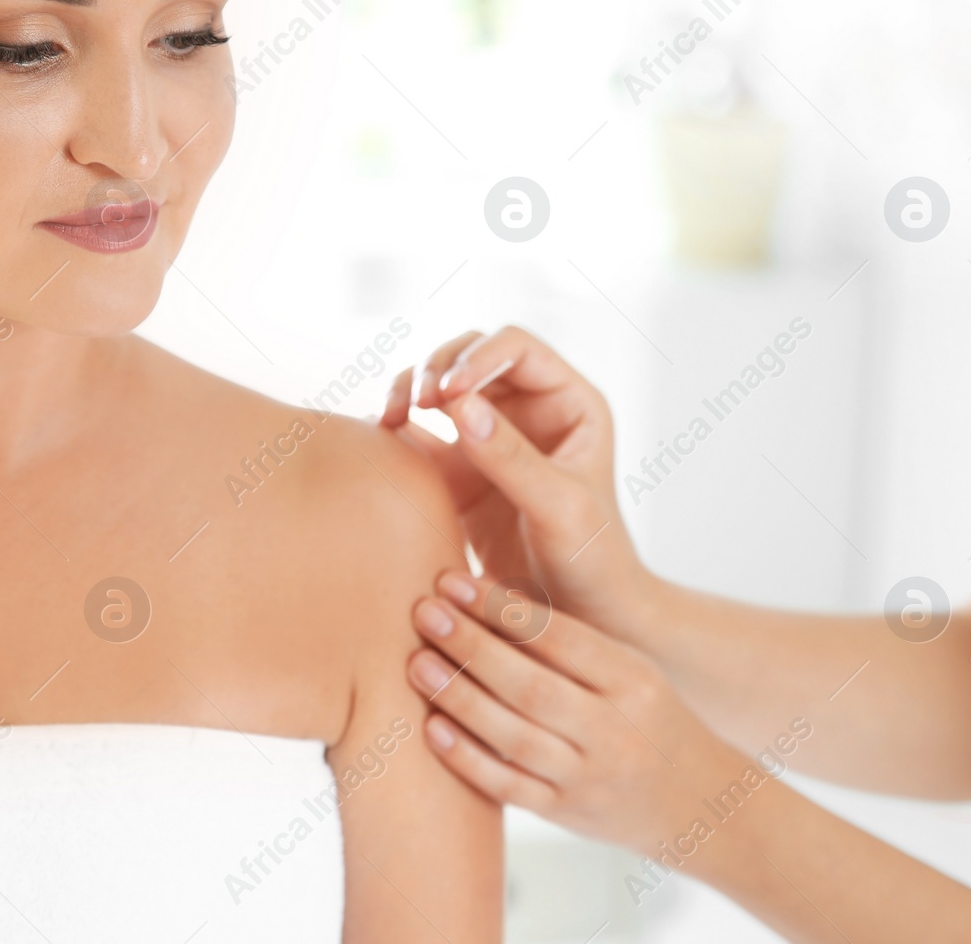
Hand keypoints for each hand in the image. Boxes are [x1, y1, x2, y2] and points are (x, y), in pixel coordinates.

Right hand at [381, 326, 652, 635]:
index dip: (477, 356)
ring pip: (438, 389)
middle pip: (469, 357)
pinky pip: (418, 434)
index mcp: (569, 403)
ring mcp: (490, 440)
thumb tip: (458, 405)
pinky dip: (395, 429)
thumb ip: (511, 457)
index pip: (517, 348)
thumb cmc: (592, 563)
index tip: (446, 393)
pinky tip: (379, 439)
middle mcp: (529, 411)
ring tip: (390, 416)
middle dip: (434, 368)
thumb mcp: (559, 509)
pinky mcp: (458, 473)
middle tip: (413, 401)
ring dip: (409, 390)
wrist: (582, 622)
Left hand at [406, 569, 764, 861]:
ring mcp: (591, 778)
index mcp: (634, 679)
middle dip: (471, 646)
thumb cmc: (648, 719)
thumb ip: (570, 643)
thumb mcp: (630, 671)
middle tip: (424, 612)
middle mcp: (615, 729)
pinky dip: (468, 759)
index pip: (560, 637)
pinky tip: (432, 728)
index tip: (454, 581)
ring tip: (417, 662)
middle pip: (531, 685)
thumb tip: (486, 594)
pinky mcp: (568, 815)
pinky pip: (511, 787)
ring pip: (514, 737)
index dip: (502, 608)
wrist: (698, 805)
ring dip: (459, 698)